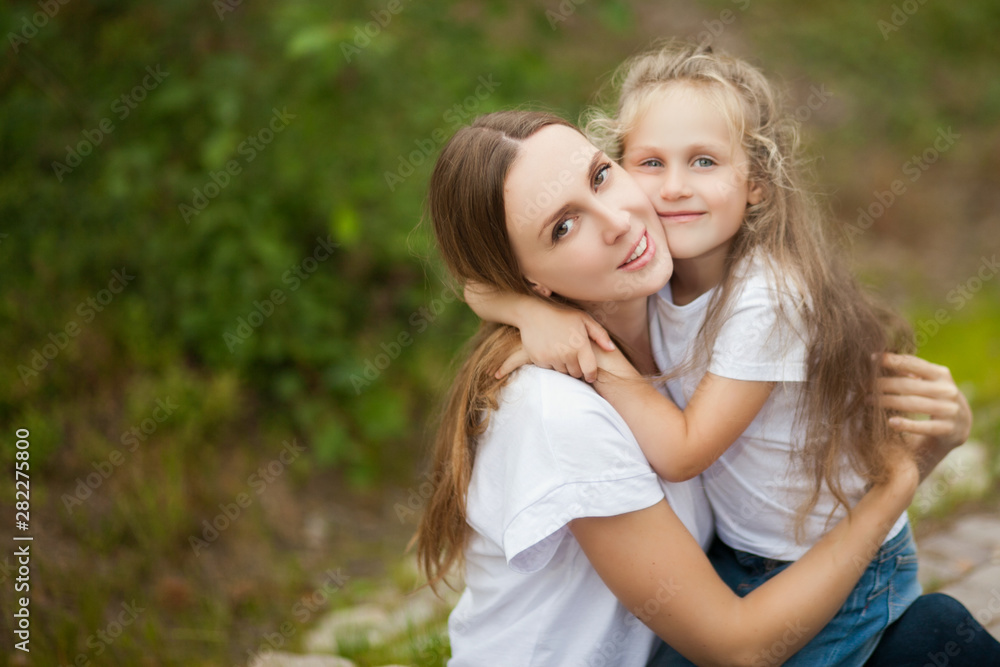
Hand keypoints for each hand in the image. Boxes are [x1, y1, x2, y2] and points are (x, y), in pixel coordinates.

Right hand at [496, 305, 614, 381]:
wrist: (533, 313)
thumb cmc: (561, 315)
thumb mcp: (584, 319)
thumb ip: (600, 334)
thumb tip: (612, 349)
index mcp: (580, 346)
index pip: (590, 371)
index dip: (591, 376)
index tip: (590, 376)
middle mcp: (567, 354)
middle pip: (576, 373)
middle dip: (576, 369)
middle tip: (573, 358)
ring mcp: (552, 358)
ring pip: (562, 372)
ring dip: (563, 367)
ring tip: (561, 353)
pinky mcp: (539, 360)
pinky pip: (549, 369)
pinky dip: (551, 364)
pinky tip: (550, 352)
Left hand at [876, 353, 971, 479]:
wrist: (959, 425)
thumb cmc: (934, 397)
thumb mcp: (927, 381)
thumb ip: (909, 371)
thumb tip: (879, 357)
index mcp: (941, 374)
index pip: (914, 364)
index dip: (893, 360)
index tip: (871, 358)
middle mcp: (948, 390)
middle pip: (909, 385)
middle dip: (884, 384)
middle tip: (865, 385)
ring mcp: (950, 410)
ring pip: (913, 404)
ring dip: (888, 401)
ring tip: (868, 401)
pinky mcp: (948, 429)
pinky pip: (924, 426)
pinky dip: (906, 424)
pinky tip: (890, 422)